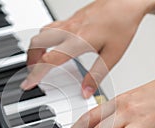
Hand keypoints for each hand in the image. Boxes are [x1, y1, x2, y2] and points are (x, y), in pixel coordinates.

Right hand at [21, 0, 152, 97]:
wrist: (126, 2)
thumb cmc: (122, 24)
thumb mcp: (112, 55)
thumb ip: (96, 76)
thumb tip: (86, 91)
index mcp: (78, 42)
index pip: (49, 60)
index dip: (36, 74)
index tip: (27, 83)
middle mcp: (68, 31)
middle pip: (37, 44)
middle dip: (30, 61)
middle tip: (32, 73)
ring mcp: (67, 23)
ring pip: (40, 34)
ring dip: (35, 49)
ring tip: (39, 61)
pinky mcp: (70, 18)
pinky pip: (49, 28)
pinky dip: (43, 39)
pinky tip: (51, 44)